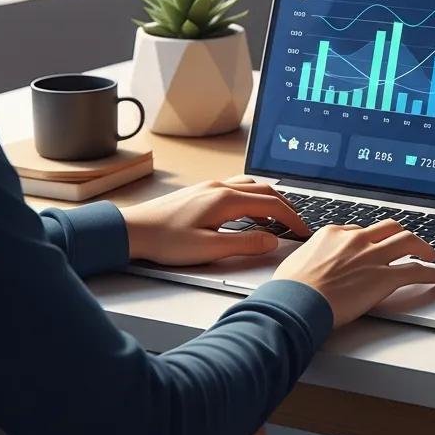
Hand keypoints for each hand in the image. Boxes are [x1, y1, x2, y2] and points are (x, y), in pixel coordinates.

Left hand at [121, 177, 310, 265]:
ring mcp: (210, 187)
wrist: (132, 230)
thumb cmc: (165, 241)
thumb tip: (272, 241)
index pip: (271, 205)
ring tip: (278, 218)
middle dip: (286, 206)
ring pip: (252, 186)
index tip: (303, 231)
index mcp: (226, 200)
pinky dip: (253, 198)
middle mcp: (220, 187)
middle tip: (297, 224)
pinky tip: (249, 213)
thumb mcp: (209, 249)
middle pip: (266, 190)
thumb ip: (245, 244)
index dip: (292, 218)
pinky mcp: (202, 192)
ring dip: (269, 199)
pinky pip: (237, 188)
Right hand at [274, 219, 434, 326]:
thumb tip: (312, 264)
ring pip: (407, 241)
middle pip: (388, 227)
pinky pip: (415, 270)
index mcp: (333, 234)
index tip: (374, 247)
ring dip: (422, 247)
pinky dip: (430, 272)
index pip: (359, 230)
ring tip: (430, 254)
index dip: (370, 239)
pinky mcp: (384, 278)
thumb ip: (312, 258)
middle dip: (401, 234)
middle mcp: (355, 240)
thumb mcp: (296, 262)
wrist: (295, 303)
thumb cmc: (289, 289)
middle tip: (409, 243)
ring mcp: (371, 257)